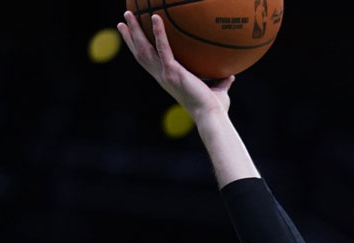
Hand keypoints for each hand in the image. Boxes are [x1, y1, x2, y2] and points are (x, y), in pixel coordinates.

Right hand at [116, 11, 233, 121]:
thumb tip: (231, 74)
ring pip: (144, 48)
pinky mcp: (172, 71)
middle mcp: (162, 76)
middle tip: (122, 21)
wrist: (211, 116)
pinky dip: (159, 32)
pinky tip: (156, 17)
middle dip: (130, 37)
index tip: (130, 36)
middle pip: (140, 53)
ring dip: (135, 30)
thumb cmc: (214, 108)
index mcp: (168, 79)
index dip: (138, 49)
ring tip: (129, 13)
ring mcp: (165, 73)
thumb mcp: (217, 91)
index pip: (148, 62)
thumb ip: (221, 82)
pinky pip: (163, 47)